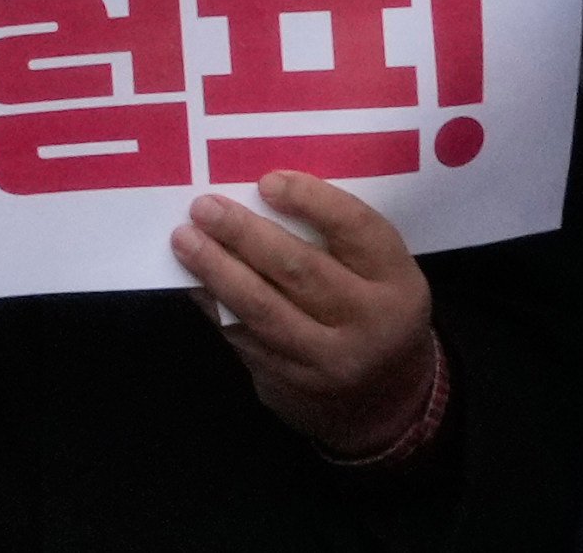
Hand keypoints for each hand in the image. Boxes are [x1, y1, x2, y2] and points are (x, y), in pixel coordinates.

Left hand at [175, 175, 440, 459]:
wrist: (385, 401)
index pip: (357, 230)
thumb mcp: (377, 276)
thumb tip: (256, 192)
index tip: (267, 182)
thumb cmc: (370, 311)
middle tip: (205, 207)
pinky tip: (190, 277)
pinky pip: (242, 334)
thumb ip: (336, 240)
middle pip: (300, 268)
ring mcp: (329, 359)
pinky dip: (212, 302)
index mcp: (398, 282)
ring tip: (184, 238)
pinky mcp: (291, 382)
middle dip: (244, 234)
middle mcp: (370, 323)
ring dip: (216, 269)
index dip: (312, 201)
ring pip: (264, 307)